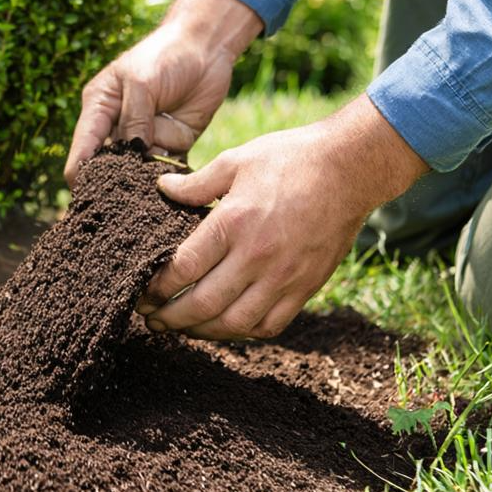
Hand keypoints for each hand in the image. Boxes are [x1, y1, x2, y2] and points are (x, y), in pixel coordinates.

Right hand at [64, 0, 262, 185]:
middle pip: (106, 167)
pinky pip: (165, 170)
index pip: (82, 149)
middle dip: (112, 184)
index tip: (88, 197)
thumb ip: (134, 119)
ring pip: (137, 173)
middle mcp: (118, 127)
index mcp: (99, 108)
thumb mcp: (142, 82)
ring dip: (143, 182)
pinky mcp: (172, 145)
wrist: (207, 47)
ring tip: (151, 190)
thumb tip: (133, 154)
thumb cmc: (166, 54)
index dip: (81, 175)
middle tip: (122, 200)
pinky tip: (173, 185)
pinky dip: (168, 178)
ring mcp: (145, 138)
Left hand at [138, 95, 428, 339]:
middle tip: (150, 320)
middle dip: (170, 318)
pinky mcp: (306, 287)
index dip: (156, 288)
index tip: (141, 292)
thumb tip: (162, 188)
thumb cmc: (290, 159)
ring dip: (202, 332)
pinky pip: (269, 325)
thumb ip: (196, 183)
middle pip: (203, 305)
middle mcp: (257, 256)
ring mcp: (284, 277)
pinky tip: (224, 326)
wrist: (351, 169)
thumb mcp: (236, 161)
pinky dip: (242, 332)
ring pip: (234, 323)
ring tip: (181, 328)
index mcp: (233, 223)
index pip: (183, 269)